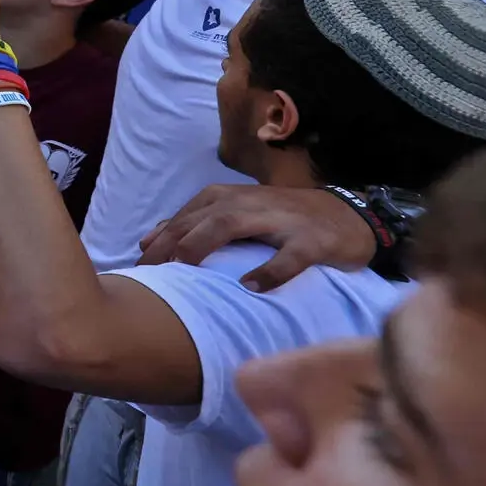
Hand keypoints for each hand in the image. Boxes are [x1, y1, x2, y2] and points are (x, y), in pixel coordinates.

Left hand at [140, 183, 375, 290]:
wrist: (348, 216)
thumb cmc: (282, 220)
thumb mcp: (236, 214)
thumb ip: (194, 225)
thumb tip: (147, 240)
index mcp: (228, 198)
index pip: (184, 217)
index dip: (159, 240)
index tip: (137, 267)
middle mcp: (249, 202)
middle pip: (200, 219)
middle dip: (170, 244)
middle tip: (149, 274)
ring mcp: (281, 220)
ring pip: (232, 224)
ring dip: (202, 245)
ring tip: (182, 271)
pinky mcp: (313, 241)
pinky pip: (289, 256)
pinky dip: (270, 271)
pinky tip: (251, 288)